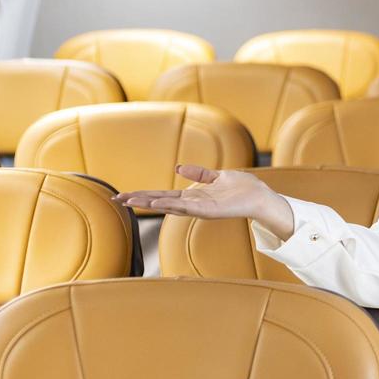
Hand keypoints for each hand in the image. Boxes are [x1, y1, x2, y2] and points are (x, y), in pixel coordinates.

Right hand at [113, 164, 294, 239]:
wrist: (261, 196)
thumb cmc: (242, 188)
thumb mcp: (217, 177)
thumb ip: (198, 174)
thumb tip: (179, 167)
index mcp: (193, 196)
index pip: (163, 195)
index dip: (144, 194)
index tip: (124, 194)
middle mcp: (193, 204)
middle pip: (161, 201)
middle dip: (139, 200)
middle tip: (117, 198)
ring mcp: (200, 209)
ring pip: (170, 206)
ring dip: (151, 203)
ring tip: (132, 201)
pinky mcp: (210, 211)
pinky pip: (188, 208)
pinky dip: (173, 205)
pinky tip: (159, 203)